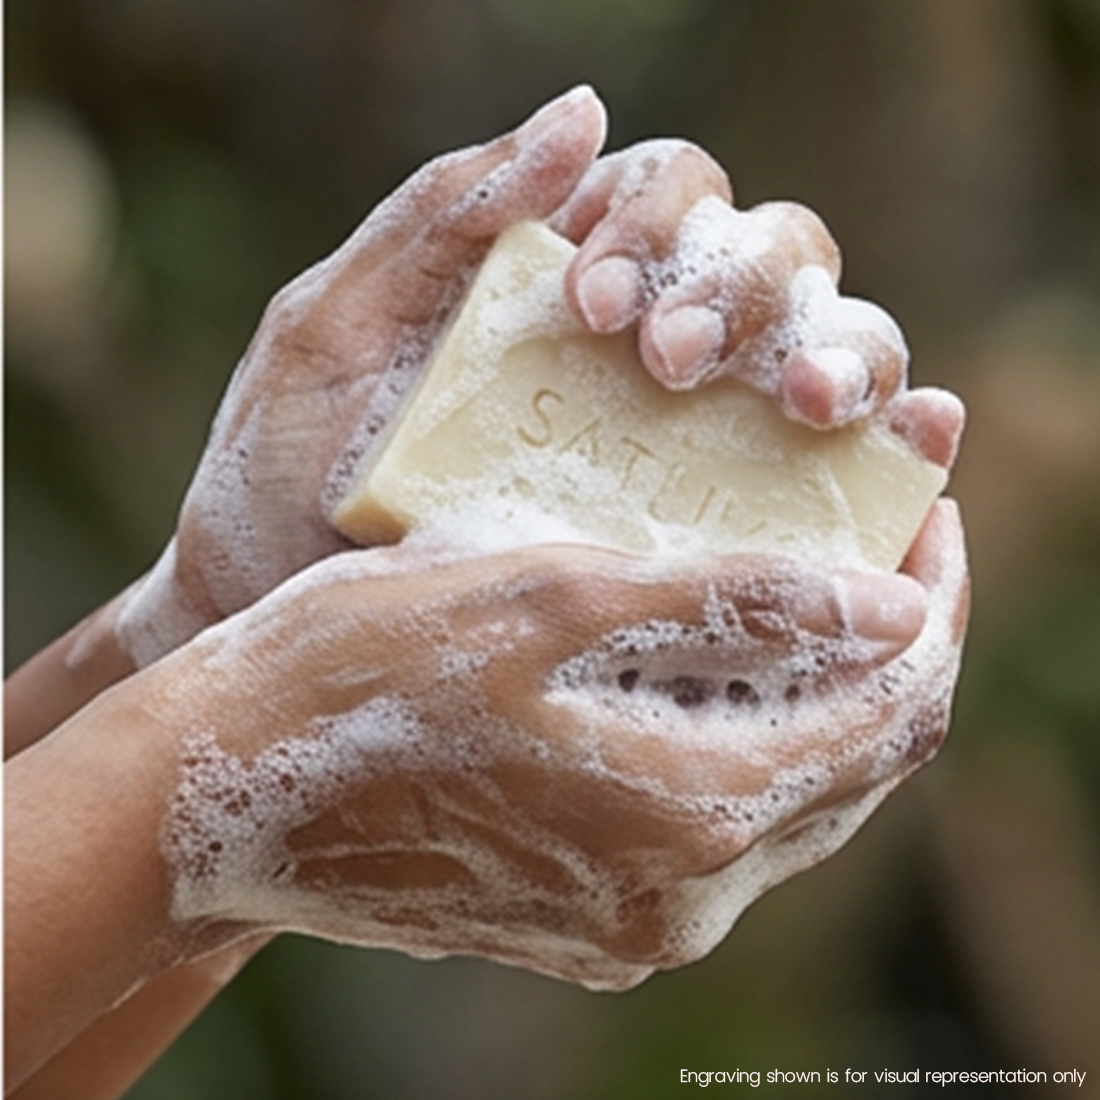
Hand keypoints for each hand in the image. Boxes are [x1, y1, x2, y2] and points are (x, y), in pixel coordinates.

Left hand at [113, 87, 962, 668]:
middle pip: (767, 260)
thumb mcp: (335, 326)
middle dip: (737, 294)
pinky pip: (842, 467)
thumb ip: (440, 215)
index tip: (595, 303)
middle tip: (665, 367)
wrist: (278, 625)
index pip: (673, 199)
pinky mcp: (723, 528)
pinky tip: (913, 434)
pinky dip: (896, 432)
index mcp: (571, 281)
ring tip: (795, 405)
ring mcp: (695, 438)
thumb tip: (581, 110)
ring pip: (824, 341)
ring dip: (834, 349)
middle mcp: (649, 350)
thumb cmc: (286, 475)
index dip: (662, 223)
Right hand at [150, 500, 966, 989]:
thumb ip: (729, 608)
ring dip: (819, 694)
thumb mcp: (545, 602)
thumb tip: (888, 611)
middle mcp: (681, 892)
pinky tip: (713, 667)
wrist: (222, 792)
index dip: (932, 607)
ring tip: (798, 591)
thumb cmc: (361, 671)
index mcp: (687, 808)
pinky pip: (718, 828)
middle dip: (886, 651)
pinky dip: (748, 740)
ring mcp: (633, 917)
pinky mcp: (588, 915)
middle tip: (874, 545)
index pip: (891, 711)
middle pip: (854, 763)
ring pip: (792, 798)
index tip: (928, 522)